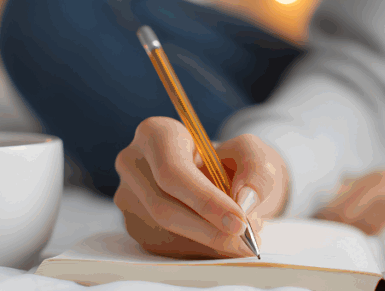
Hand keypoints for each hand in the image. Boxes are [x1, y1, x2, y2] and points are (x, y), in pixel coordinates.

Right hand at [114, 117, 288, 258]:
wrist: (220, 181)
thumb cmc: (232, 162)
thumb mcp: (253, 154)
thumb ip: (257, 169)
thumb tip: (244, 200)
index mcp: (155, 133)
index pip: (172, 171)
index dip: (206, 201)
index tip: (240, 221)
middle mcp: (133, 164)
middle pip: (164, 206)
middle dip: (209, 230)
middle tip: (247, 243)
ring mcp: (128, 197)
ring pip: (164, 233)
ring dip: (207, 243)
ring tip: (241, 238)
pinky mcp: (134, 225)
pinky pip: (165, 248)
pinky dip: (199, 250)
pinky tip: (221, 241)